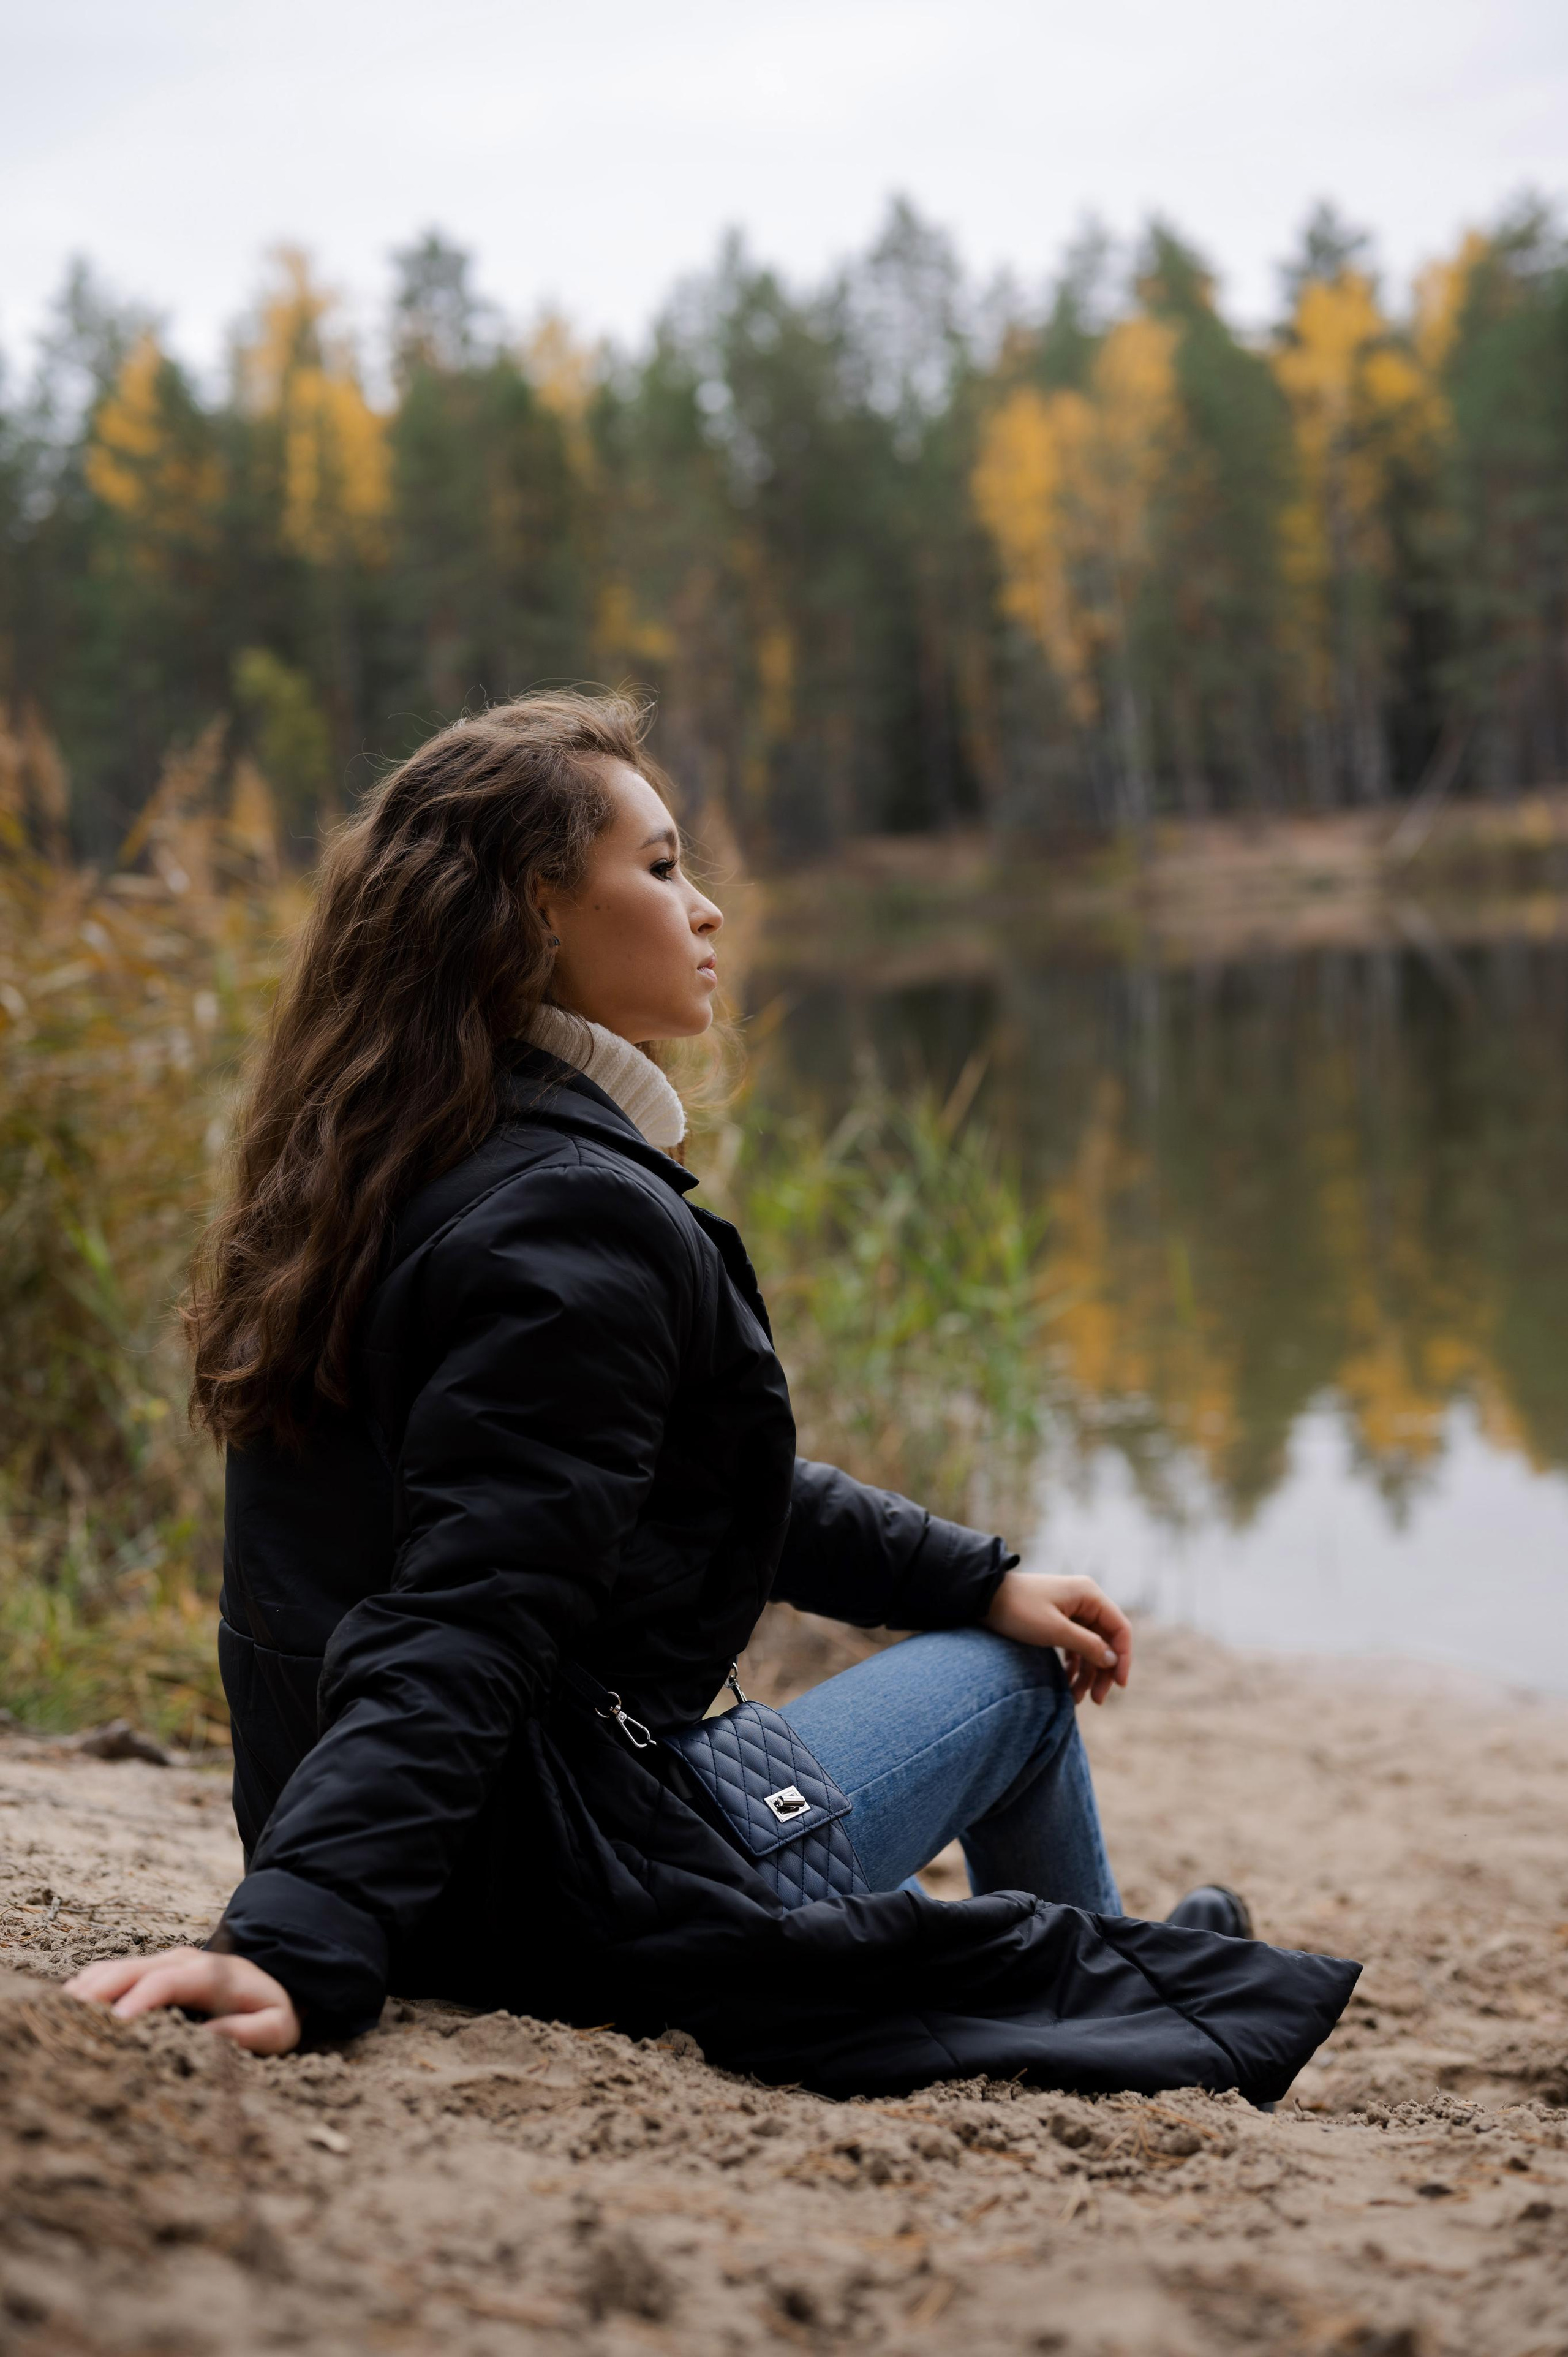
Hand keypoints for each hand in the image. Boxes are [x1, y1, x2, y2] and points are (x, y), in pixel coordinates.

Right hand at [63, 1946, 301, 2053]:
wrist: (272, 1978)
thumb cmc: (272, 2009)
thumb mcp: (278, 2026)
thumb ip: (252, 2032)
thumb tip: (208, 2039)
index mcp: (209, 1973)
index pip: (167, 1981)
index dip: (140, 2000)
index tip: (117, 2024)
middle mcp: (180, 1961)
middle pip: (130, 1971)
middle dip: (99, 1993)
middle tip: (69, 2020)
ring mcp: (160, 1962)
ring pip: (113, 1969)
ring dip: (86, 1991)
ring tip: (59, 2017)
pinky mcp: (148, 1970)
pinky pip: (110, 1973)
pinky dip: (87, 1988)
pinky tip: (66, 2009)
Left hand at [983, 1569, 1131, 1705]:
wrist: (982, 1598)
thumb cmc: (1018, 1610)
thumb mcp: (1054, 1631)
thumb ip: (1087, 1646)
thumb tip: (1113, 1660)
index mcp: (1089, 1595)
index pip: (1120, 1629)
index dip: (1123, 1658)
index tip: (1119, 1686)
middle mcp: (1084, 1601)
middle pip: (1106, 1641)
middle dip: (1103, 1671)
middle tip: (1097, 1700)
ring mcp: (1071, 1610)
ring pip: (1090, 1647)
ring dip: (1087, 1673)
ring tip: (1075, 1699)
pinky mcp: (1057, 1620)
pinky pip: (1074, 1646)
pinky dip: (1073, 1665)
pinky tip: (1067, 1683)